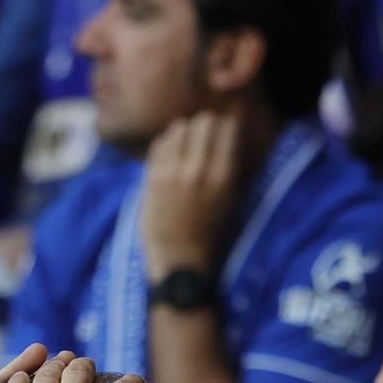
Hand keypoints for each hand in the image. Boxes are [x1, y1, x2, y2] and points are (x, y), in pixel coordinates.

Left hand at [140, 113, 241, 278]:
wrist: (180, 259)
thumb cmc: (211, 233)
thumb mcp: (230, 200)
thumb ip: (228, 167)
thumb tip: (228, 135)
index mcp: (223, 177)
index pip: (228, 128)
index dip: (228, 124)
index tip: (227, 128)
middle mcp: (198, 169)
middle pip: (203, 122)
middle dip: (206, 124)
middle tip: (206, 133)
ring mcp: (172, 172)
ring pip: (179, 128)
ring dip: (185, 131)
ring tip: (187, 143)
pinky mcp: (152, 177)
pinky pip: (160, 144)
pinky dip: (167, 143)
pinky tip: (171, 154)